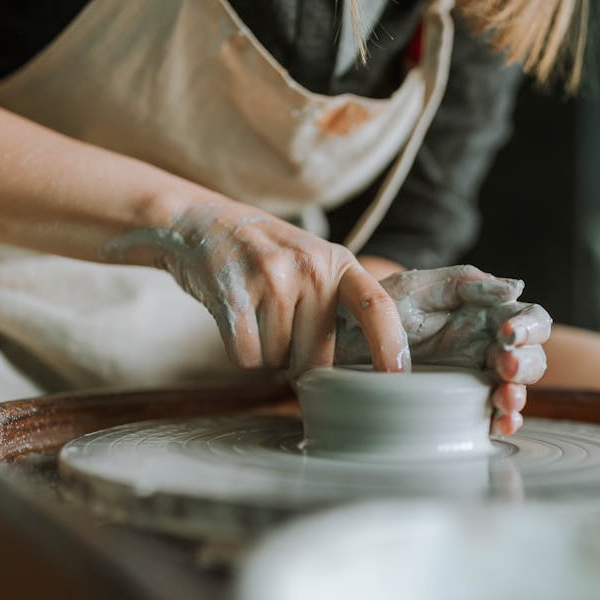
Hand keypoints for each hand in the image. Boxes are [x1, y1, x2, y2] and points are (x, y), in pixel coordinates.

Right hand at [106, 200, 409, 374]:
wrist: (201, 222)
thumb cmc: (265, 255)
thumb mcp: (313, 261)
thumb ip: (338, 301)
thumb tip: (359, 369)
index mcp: (337, 262)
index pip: (376, 305)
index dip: (390, 344)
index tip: (398, 376)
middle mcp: (310, 267)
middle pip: (317, 356)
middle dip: (298, 359)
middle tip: (280, 324)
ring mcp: (271, 278)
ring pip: (278, 360)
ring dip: (265, 351)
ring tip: (255, 313)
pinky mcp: (234, 295)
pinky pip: (247, 356)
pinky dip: (241, 351)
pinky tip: (236, 320)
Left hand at [335, 265, 551, 435]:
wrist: (336, 341)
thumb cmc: (377, 307)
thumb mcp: (417, 287)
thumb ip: (465, 283)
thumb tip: (515, 287)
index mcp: (484, 315)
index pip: (529, 319)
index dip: (530, 327)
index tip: (508, 334)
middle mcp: (485, 347)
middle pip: (531, 358)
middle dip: (526, 364)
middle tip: (505, 366)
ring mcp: (472, 379)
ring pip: (514, 390)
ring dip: (518, 395)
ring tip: (504, 397)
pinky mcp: (456, 407)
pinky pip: (489, 418)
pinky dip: (501, 422)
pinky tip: (496, 422)